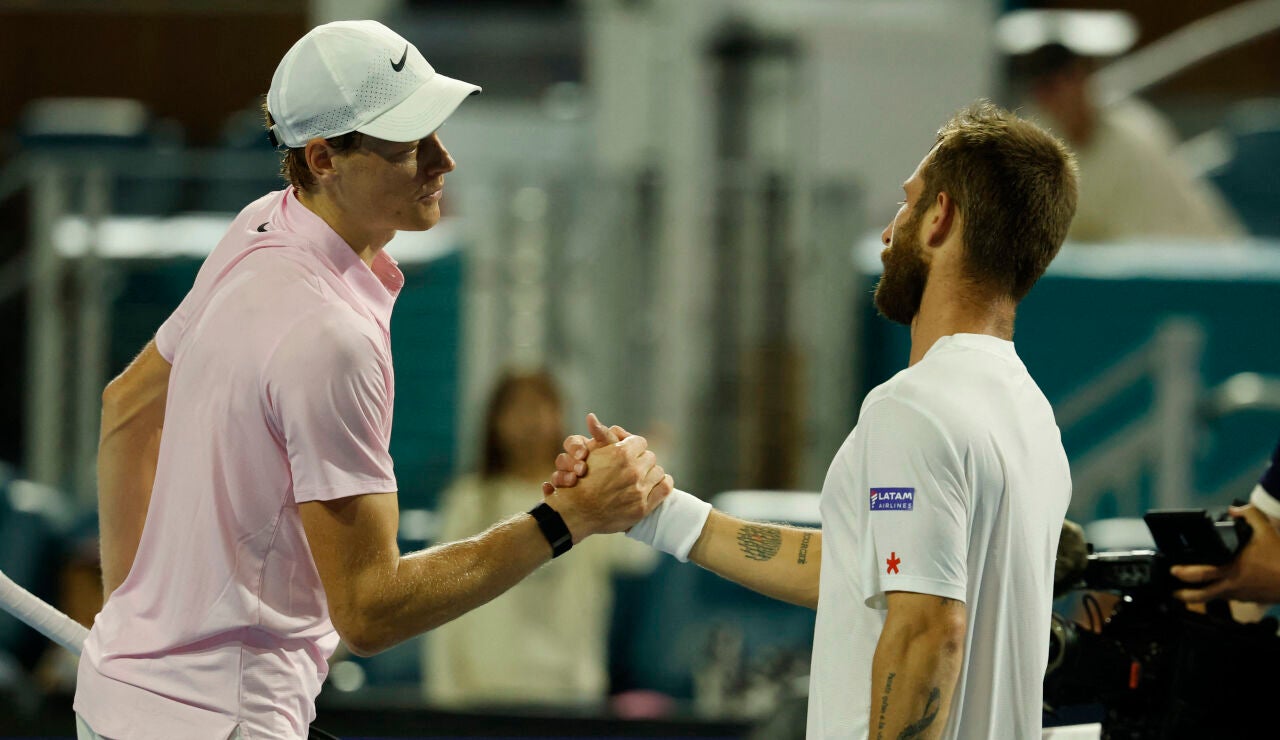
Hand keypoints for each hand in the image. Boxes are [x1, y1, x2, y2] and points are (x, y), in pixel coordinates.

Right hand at [541, 413, 629, 494]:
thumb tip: (590, 416)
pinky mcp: (565, 497)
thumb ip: (606, 435)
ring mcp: (568, 481)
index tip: (583, 454)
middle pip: (561, 459)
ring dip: (561, 477)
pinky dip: (549, 491)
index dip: (575, 447)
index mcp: (583, 450)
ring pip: (556, 476)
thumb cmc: (621, 470)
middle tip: (582, 470)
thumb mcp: (615, 451)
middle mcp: (573, 465)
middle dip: (570, 463)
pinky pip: (551, 493)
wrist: (625, 498)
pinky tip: (550, 490)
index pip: (571, 443)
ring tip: (573, 481)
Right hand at [543, 413, 672, 541]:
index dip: (633, 447)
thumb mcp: (590, 453)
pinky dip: (662, 484)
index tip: (628, 453)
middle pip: (650, 456)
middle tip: (632, 467)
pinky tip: (654, 485)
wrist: (577, 512)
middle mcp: (633, 470)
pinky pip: (666, 487)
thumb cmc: (581, 480)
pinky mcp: (644, 506)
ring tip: (640, 478)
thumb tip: (591, 416)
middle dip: (641, 461)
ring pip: (658, 471)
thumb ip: (599, 434)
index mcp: (621, 453)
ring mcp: (639, 489)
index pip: (639, 442)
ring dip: (650, 473)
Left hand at [1171, 505, 1279, 603]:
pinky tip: (1216, 587)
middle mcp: (1232, 585)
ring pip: (1213, 599)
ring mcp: (1240, 595)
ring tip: (1186, 594)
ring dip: (1199, 597)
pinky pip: (1228, 598)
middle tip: (1172, 590)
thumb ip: (1249, 515)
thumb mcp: (1266, 530)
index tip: (1172, 570)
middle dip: (1183, 594)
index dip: (1183, 574)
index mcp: (1231, 568)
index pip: (1200, 574)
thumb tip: (1234, 510)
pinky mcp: (1248, 599)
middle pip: (1201, 596)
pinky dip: (1218, 594)